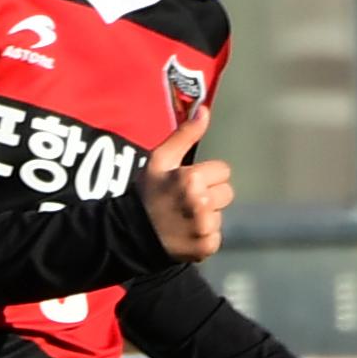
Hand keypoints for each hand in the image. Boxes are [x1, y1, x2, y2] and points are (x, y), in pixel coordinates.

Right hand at [142, 104, 232, 265]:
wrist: (129, 234)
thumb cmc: (147, 193)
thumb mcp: (160, 159)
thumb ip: (185, 134)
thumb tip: (205, 110)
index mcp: (192, 179)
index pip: (223, 171)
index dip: (205, 176)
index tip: (187, 182)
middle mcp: (201, 204)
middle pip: (227, 193)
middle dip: (209, 195)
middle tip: (185, 201)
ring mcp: (204, 228)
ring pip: (220, 215)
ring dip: (206, 216)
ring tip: (183, 218)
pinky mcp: (205, 247)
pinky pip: (215, 236)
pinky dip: (202, 237)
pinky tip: (184, 233)